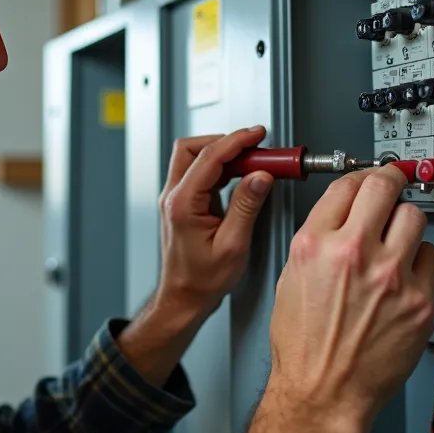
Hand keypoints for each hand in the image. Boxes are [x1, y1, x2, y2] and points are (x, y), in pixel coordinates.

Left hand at [114, 126, 274, 386]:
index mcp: (182, 204)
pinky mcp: (183, 203)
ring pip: (194, 157)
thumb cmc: (202, 280)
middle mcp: (174, 197)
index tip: (257, 135)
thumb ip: (247, 206)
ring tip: (252, 160)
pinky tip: (240, 175)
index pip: (209, 157)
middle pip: (193, 148)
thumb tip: (260, 176)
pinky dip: (220, 167)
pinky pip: (199, 173)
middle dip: (225, 141)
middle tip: (255, 145)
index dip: (236, 140)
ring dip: (222, 153)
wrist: (184, 297)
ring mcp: (175, 199)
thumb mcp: (233, 244)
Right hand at [238, 166, 433, 432]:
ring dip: (405, 222)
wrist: (324, 391)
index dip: (362, 175)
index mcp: (316, 244)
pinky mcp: (420, 300)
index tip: (370, 176)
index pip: (347, 185)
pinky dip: (419, 261)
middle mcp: (354, 253)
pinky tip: (404, 276)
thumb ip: (319, 238)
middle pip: (385, 187)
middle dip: (390, 181)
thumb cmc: (304, 345)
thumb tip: (343, 214)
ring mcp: (392, 276)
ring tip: (396, 239)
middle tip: (393, 185)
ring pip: (414, 217)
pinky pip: (431, 258)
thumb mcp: (291, 277)